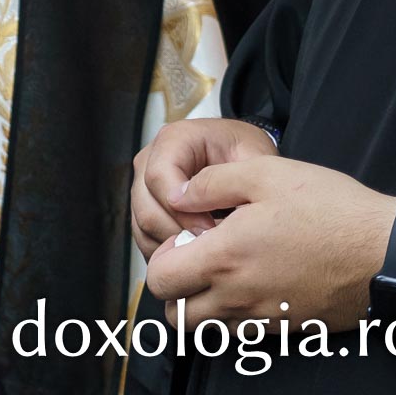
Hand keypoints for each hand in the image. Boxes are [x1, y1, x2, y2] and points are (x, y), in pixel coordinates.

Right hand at [132, 118, 277, 258]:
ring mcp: (144, 182)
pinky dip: (166, 251)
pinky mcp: (145, 205)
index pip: (158, 176)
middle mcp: (151, 158)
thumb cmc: (244, 153)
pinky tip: (194, 255)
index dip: (183, 210)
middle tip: (211, 248)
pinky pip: (144, 235)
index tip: (211, 230)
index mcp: (174, 139)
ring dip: (172, 245)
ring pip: (142, 224)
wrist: (240, 154)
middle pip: (146, 205)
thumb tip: (209, 210)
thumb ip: (235, 181)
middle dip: (178, 233)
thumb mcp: (253, 158)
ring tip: (206, 254)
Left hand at [144, 156, 395, 330]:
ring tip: (219, 273)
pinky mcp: (288, 329)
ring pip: (207, 330)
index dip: (160, 258)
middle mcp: (238, 297)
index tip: (182, 238)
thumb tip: (177, 193)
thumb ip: (210, 183)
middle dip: (173, 290)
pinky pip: (243, 334)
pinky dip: (234, 316)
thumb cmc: (330, 210)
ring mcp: (264, 318)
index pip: (160, 278)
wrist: (388, 251)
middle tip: (193, 260)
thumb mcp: (265, 174)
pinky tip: (252, 283)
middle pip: (176, 315)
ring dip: (200, 306)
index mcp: (224, 258)